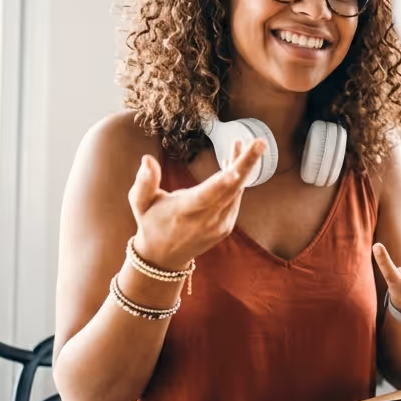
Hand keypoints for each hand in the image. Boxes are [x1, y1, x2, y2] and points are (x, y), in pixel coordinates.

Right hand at [128, 138, 266, 269]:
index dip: (223, 182)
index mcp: (185, 212)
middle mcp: (206, 220)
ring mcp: (220, 225)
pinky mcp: (226, 226)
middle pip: (231, 189)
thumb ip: (144, 182)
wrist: (164, 258)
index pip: (207, 196)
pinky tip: (235, 164)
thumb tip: (147, 159)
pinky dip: (237, 181)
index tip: (237, 167)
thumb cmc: (150, 223)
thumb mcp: (140, 203)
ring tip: (246, 144)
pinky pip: (235, 199)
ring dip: (243, 167)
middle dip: (246, 164)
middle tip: (260, 142)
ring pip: (236, 192)